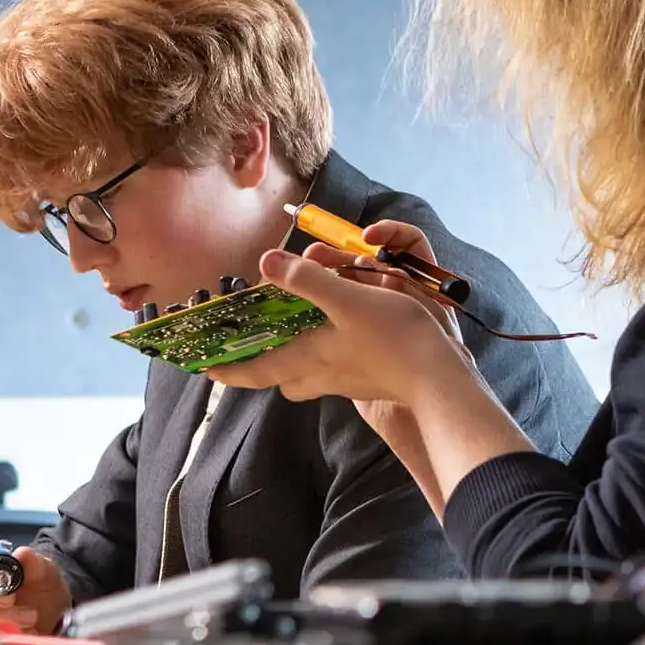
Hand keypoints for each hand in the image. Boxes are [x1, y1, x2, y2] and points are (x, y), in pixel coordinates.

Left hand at [206, 224, 473, 404]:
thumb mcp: (347, 300)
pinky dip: (326, 350)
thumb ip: (306, 279)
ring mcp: (346, 382)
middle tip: (257, 344)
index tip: (203, 367)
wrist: (440, 378)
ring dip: (297, 354)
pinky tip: (339, 330)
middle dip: (266, 364)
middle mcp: (322, 376)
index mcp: (308, 359)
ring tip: (297, 330)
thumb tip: (265, 263)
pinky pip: (334, 369)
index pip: (256, 371)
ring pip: (308, 374)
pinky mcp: (368, 380)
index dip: (228, 369)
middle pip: (282, 378)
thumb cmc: (393, 339)